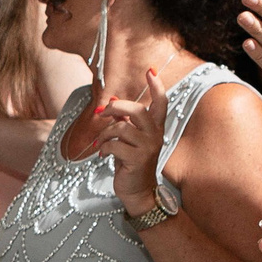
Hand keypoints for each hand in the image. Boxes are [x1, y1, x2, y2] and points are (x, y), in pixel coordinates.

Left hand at [98, 65, 171, 218]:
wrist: (137, 191)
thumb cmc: (130, 162)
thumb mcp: (128, 139)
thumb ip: (124, 120)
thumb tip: (112, 100)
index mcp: (155, 128)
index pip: (161, 103)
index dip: (157, 86)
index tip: (150, 71)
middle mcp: (155, 135)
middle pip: (136, 110)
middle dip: (115, 108)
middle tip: (102, 113)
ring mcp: (148, 147)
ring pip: (120, 127)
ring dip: (103, 134)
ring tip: (99, 143)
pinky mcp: (137, 159)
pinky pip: (114, 145)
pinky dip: (103, 148)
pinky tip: (103, 155)